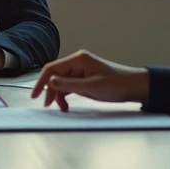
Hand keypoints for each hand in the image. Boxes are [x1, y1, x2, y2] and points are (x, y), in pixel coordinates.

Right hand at [30, 50, 148, 111]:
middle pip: (55, 75)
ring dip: (59, 94)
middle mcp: (78, 62)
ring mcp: (82, 69)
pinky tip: (67, 105)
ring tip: (61, 108)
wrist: (135, 86)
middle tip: (49, 106)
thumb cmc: (117, 85)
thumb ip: (68, 85)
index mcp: (78, 60)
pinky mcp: (85, 76)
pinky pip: (70, 84)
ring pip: (62, 81)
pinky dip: (66, 94)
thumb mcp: (90, 87)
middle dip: (50, 91)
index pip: (52, 69)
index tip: (34, 96)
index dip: (41, 82)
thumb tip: (50, 82)